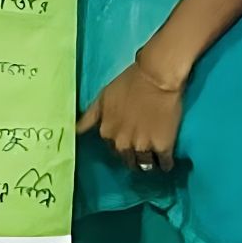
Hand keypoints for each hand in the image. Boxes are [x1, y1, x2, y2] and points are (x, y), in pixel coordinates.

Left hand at [76, 58, 184, 172]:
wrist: (155, 78)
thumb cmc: (128, 83)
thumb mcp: (102, 98)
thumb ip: (89, 117)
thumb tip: (75, 131)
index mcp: (107, 133)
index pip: (111, 149)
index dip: (120, 146)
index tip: (126, 143)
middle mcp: (122, 143)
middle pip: (127, 160)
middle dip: (132, 158)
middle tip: (140, 152)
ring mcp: (143, 146)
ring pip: (144, 164)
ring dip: (147, 163)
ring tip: (152, 160)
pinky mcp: (163, 146)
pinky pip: (164, 163)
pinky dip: (165, 164)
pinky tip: (166, 164)